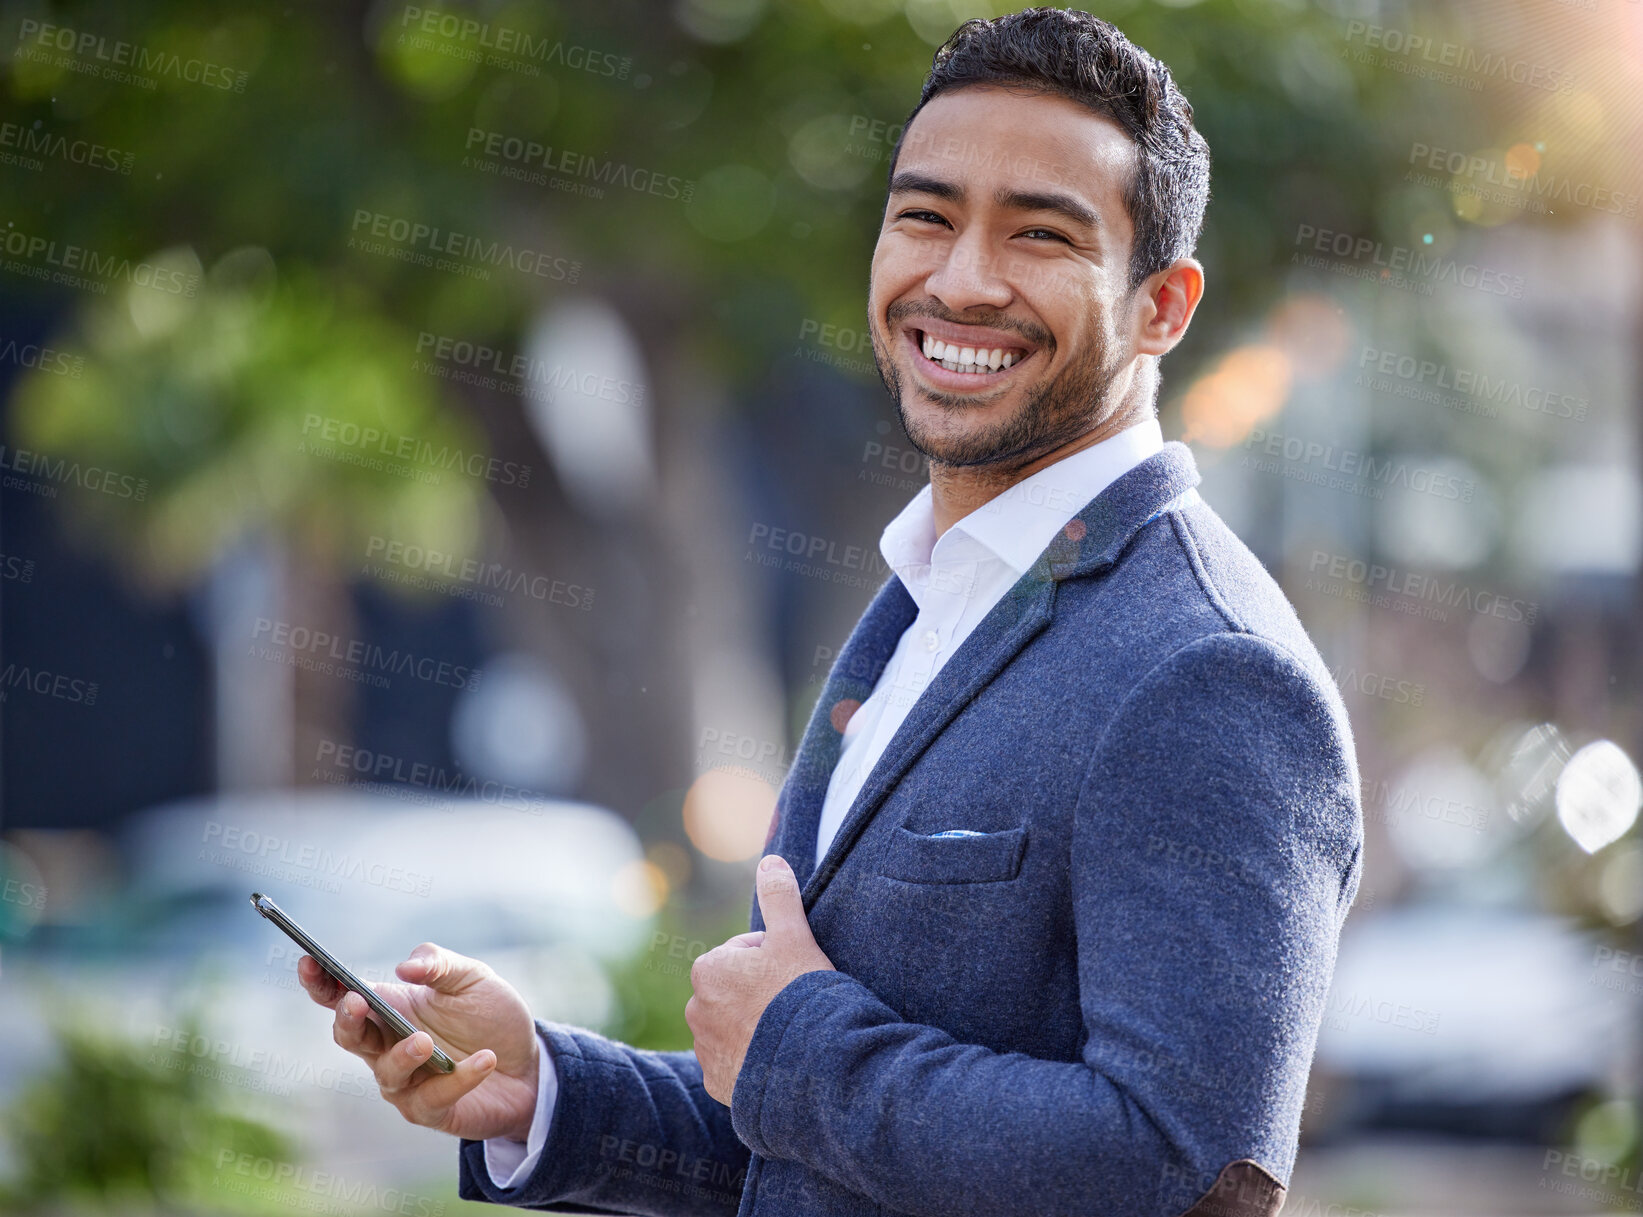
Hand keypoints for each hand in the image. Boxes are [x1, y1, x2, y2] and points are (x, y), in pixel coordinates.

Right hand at [298, 943, 539, 1141]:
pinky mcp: (432, 1110)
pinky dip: (460, 1077)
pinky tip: (486, 1059)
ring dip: (403, 1055)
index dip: (320, 983)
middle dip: (347, 1019)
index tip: (308, 962)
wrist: (529, 1064)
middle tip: (358, 1001)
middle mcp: (387, 1047)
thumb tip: (405, 966)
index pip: (342, 996)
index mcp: (389, 1009)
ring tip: (426, 1041)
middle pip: (349, 1037)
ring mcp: (406, 1082)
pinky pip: (436, 1097)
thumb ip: (439, 965)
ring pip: (387, 1073)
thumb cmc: (490, 1017)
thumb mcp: (472, 978)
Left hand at [687, 854, 835, 1105]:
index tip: (793, 976)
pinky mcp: (715, 1083)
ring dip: (755, 1028)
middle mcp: (695, 1009)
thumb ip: (779, 896)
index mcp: (708, 969)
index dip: (776, 960)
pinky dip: (752, 1061)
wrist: (808, 1066)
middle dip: (760, 994)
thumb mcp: (794, 936)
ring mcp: (704, 1049)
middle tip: (792, 1005)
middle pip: (737, 991)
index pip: (746, 954)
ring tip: (788, 1035)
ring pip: (734, 1027)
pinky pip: (735, 1064)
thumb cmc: (800, 995)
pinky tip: (778, 1060)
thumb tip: (770, 860)